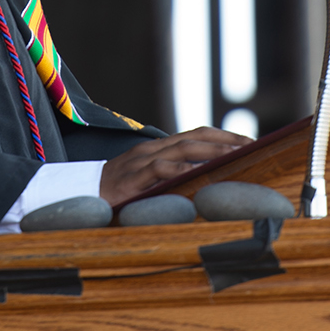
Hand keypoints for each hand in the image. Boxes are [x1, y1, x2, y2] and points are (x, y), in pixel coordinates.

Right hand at [98, 127, 253, 204]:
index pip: (196, 135)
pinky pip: (159, 170)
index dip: (223, 136)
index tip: (248, 142)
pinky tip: (197, 173)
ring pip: (182, 149)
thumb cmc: (115, 192)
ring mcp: (141, 162)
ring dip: (211, 151)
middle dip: (226, 140)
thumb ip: (170, 178)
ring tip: (235, 156)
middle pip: (195, 137)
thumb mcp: (147, 182)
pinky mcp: (131, 178)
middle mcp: (152, 150)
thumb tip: (203, 184)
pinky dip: (180, 170)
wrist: (77, 196)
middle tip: (252, 146)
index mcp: (158, 149)